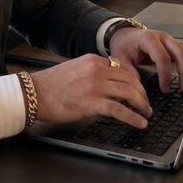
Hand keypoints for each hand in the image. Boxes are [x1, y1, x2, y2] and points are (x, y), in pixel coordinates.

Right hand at [32, 54, 152, 128]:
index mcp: (93, 60)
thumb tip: (108, 85)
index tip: (140, 88)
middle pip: (131, 79)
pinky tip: (140, 123)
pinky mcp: (92, 103)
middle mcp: (97, 70)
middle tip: (147, 103)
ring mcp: (95, 86)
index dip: (135, 80)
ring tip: (146, 113)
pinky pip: (120, 110)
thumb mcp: (75, 70)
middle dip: (142, 92)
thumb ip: (93, 73)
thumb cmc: (51, 85)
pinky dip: (134, 117)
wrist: (35, 93)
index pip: (123, 67)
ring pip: (129, 92)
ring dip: (142, 104)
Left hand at [108, 26, 182, 92]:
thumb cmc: (124, 46)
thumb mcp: (120, 58)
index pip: (162, 58)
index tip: (165, 90)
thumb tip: (138, 88)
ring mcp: (170, 40)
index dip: (166, 75)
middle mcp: (162, 37)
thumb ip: (128, 72)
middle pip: (180, 53)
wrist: (125, 35)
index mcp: (148, 39)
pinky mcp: (175, 44)